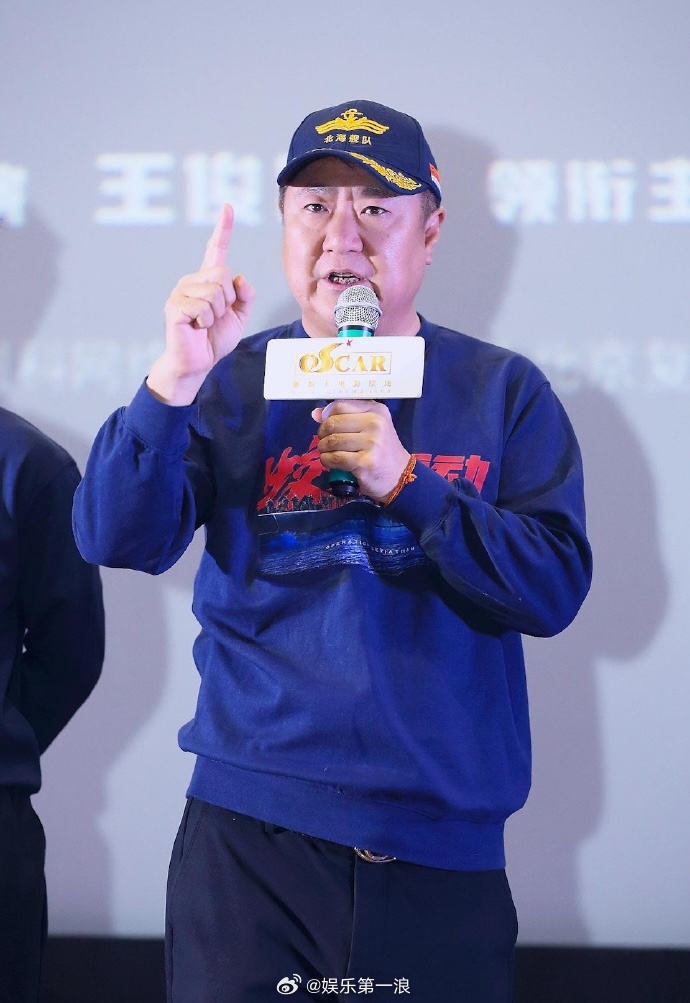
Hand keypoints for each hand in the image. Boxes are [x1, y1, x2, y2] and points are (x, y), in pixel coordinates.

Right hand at [147, 203, 254, 404]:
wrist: (197, 363)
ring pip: (215, 291)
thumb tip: (239, 278)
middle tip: (216, 317)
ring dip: (217, 313)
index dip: (223, 228)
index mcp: (208, 281)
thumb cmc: (214, 340)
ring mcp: (181, 292)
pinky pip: (203, 306)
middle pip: (222, 274)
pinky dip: (206, 321)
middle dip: (228, 300)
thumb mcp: (239, 317)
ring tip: (205, 324)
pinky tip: (196, 328)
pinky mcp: (174, 306)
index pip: (215, 249)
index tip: (227, 206)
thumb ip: (245, 297)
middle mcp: (192, 281)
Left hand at [311, 400, 410, 500]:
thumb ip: (344, 417)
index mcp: (376, 410)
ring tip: (328, 452)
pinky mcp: (364, 462)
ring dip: (323, 449)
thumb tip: (316, 413)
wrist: (400, 475)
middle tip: (325, 442)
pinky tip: (331, 462)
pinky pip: (334, 458)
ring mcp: (371, 443)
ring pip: (331, 441)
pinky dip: (327, 460)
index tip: (328, 426)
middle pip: (333, 423)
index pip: (340, 405)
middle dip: (323, 434)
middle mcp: (375, 423)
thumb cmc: (381, 450)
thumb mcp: (370, 427)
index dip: (327, 416)